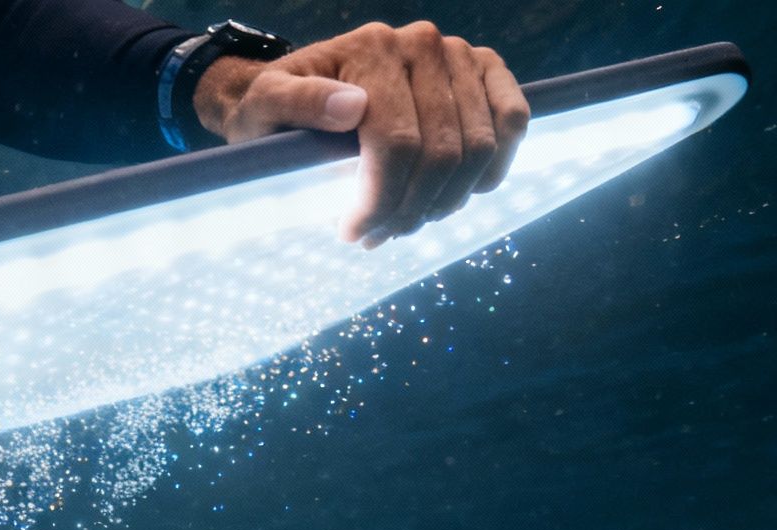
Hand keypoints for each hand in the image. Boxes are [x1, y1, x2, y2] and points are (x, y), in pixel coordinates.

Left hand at [192, 22, 529, 246]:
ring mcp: (458, 56)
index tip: (353, 233)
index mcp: (370, 49)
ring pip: (477, 146)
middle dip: (410, 211)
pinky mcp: (484, 70)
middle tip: (378, 237)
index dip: (380, 201)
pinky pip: (512, 118)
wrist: (300, 87)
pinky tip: (461, 193)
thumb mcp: (263, 105)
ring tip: (408, 222)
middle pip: (440, 153)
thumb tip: (350, 107)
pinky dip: (494, 164)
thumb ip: (293, 102)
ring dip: (447, 201)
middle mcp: (421, 44)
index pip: (395, 143)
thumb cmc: (277, 107)